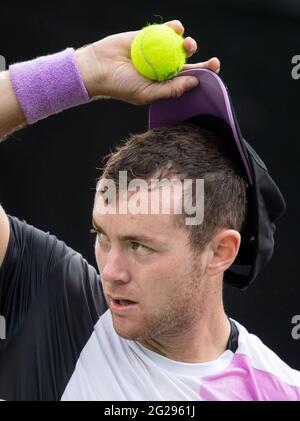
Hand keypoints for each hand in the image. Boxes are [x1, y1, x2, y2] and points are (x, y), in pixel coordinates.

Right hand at [76, 20, 220, 105]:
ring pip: (180, 45)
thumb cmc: (122, 85)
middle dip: (203, 61)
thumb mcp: (148, 93)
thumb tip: (195, 82)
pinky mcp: (149, 36)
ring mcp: (158, 51)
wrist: (99, 67)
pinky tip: (176, 29)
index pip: (189, 80)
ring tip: (185, 43)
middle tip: (211, 61)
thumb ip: (171, 89)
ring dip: (188, 43)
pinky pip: (166, 30)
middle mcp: (164, 68)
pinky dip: (174, 28)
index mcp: (166, 83)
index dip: (204, 74)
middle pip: (189, 63)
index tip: (214, 68)